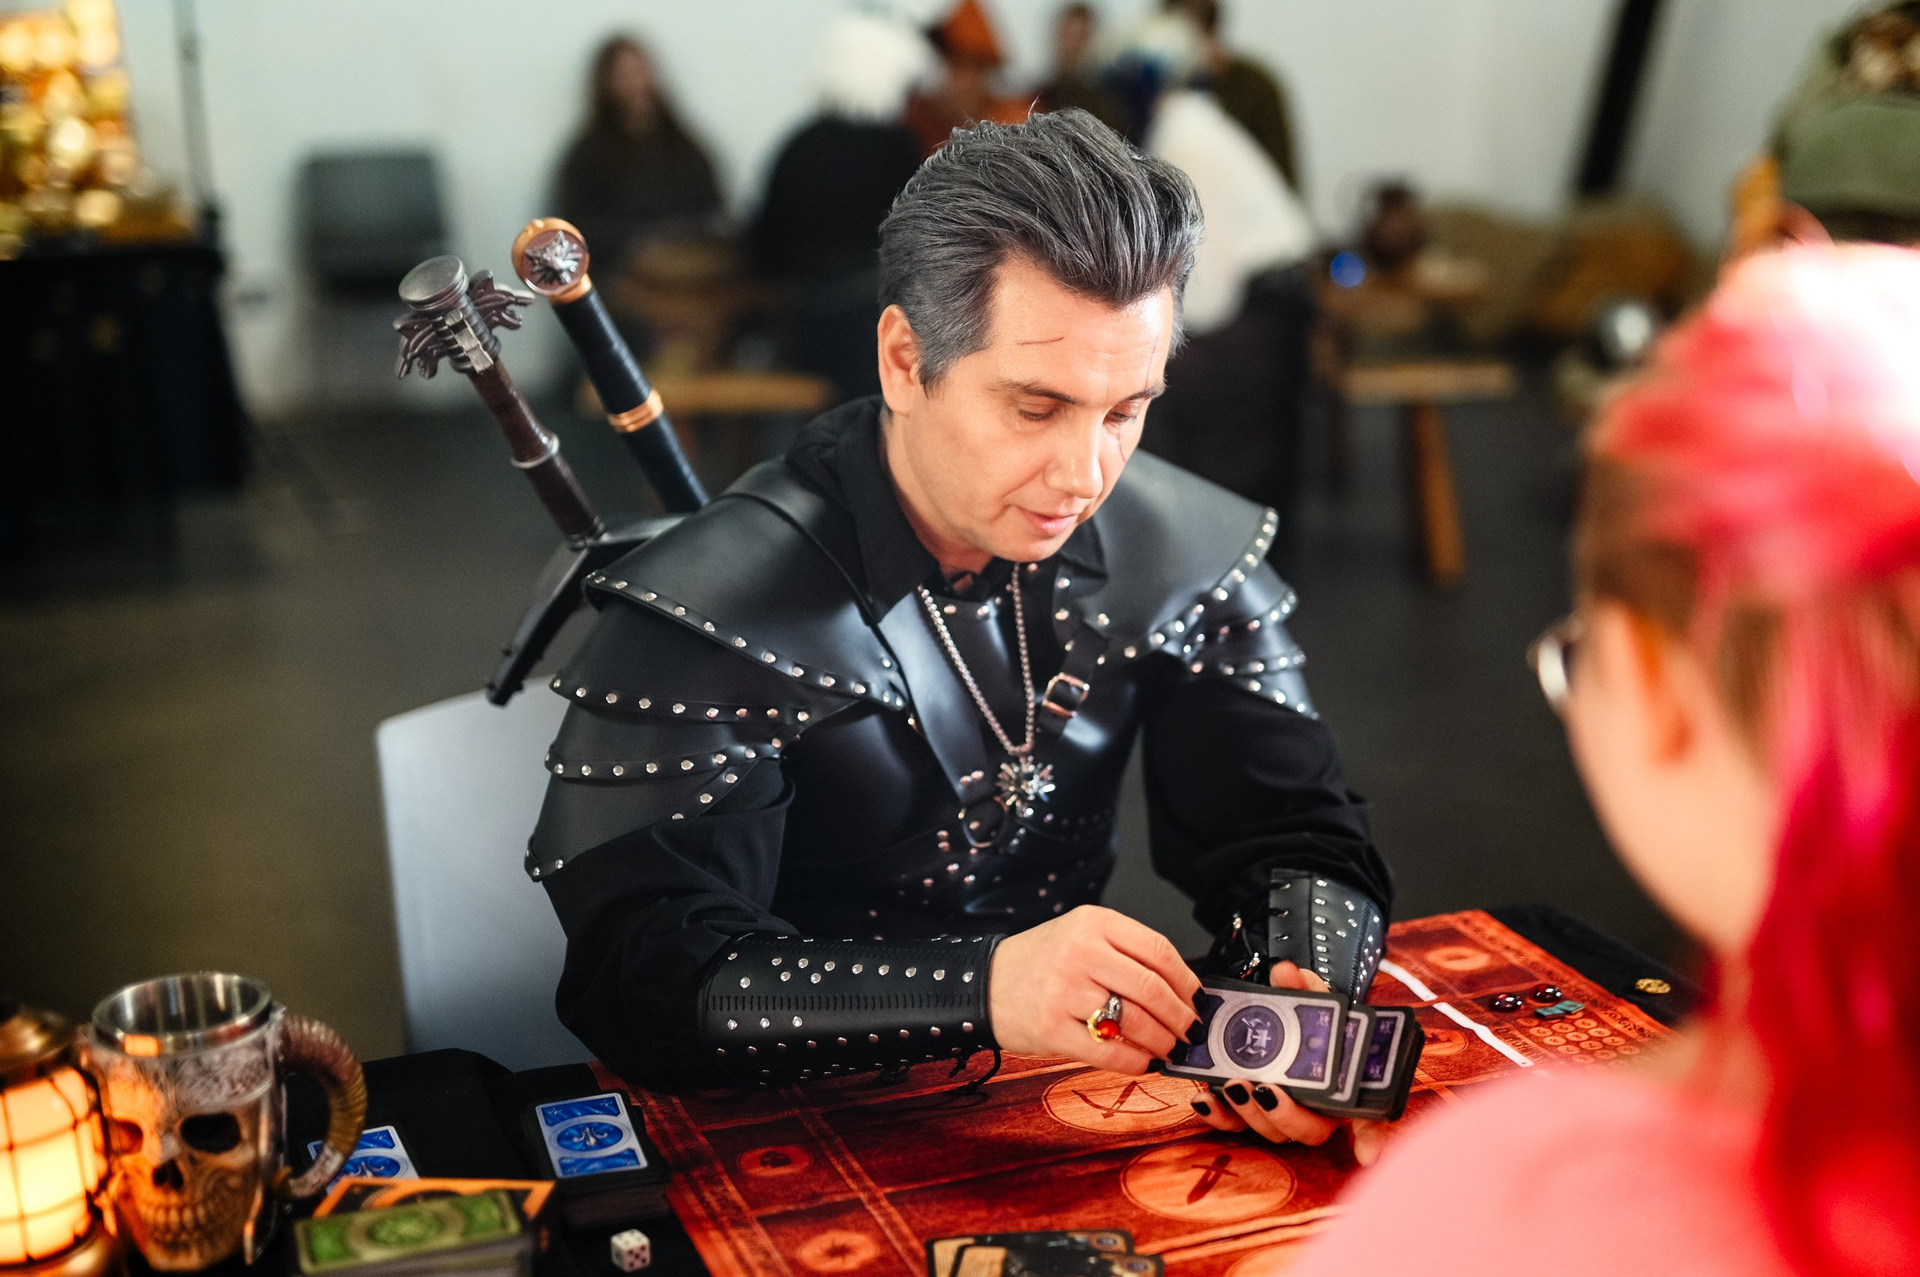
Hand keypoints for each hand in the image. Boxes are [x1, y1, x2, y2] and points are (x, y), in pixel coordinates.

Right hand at [988, 905, 1201, 1073]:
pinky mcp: (1052, 1029)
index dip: (1186, 980)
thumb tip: (1181, 992)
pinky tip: (1142, 1061)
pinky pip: (1108, 1052)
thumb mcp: (1082, 937)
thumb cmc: (1042, 962)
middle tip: (1190, 1030)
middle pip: (1151, 988)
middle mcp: (1079, 952)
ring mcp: (1064, 991)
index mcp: (1093, 923)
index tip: (1197, 999)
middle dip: (1180, 1016)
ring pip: (1134, 1022)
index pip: (1158, 950)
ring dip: (1162, 1042)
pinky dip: (1134, 1061)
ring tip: (1169, 1048)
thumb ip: (1127, 955)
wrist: (984, 982)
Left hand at [1186, 961, 1389, 1164]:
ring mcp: (1284, 1113)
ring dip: (1251, 1114)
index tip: (1366, 1152)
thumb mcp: (1308, 995)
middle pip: (1311, 1130)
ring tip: (1234, 1085)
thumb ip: (1301, 985)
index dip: (1372, 1139)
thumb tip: (1285, 972)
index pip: (1371, 1118)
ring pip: (1273, 1132)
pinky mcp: (1250, 1113)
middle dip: (1286, 1114)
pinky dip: (1219, 1115)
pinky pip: (1236, 1125)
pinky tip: (1206, 1099)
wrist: (1280, 1017)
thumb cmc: (1305, 1015)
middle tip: (1266, 1088)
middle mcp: (1319, 1108)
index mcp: (1346, 1084)